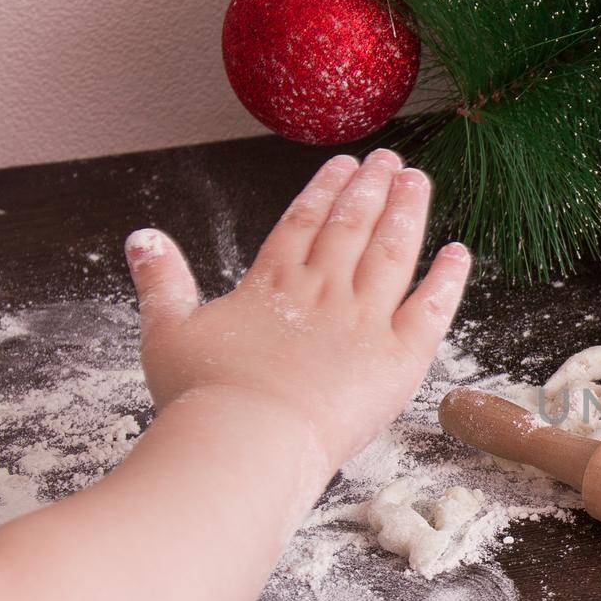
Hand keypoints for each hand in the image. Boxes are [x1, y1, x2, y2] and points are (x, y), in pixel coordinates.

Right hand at [124, 149, 470, 471]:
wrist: (248, 442)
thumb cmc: (203, 400)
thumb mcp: (167, 333)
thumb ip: (162, 282)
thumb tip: (141, 237)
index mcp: (272, 286)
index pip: (303, 224)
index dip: (325, 191)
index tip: (345, 164)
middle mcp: (323, 293)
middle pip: (353, 228)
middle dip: (372, 189)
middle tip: (390, 158)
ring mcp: (365, 322)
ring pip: (392, 254)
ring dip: (407, 213)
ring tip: (418, 181)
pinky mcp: (399, 357)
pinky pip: (432, 309)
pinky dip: (447, 278)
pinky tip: (459, 252)